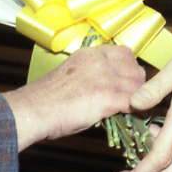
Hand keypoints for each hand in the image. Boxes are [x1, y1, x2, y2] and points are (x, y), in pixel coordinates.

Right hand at [5, 44, 144, 151]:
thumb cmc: (46, 98)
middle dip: (136, 84)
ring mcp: (105, 77)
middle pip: (136, 69)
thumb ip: (91, 73)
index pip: (125, 53)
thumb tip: (107, 84)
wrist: (33, 110)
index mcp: (90, 53)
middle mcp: (100, 61)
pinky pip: (134, 103)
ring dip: (136, 99)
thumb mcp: (71, 73)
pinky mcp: (108, 96)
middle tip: (128, 99)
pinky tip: (126, 118)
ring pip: (138, 86)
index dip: (129, 70)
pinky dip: (133, 112)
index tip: (125, 82)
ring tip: (127, 110)